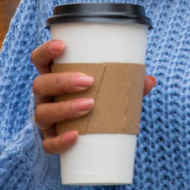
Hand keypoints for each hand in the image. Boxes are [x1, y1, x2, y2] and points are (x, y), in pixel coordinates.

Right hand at [31, 39, 155, 155]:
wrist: (82, 136)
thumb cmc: (93, 100)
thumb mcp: (105, 88)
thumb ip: (125, 83)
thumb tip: (149, 80)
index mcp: (53, 77)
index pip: (39, 60)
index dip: (46, 51)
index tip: (63, 45)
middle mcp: (44, 97)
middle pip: (41, 84)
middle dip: (62, 81)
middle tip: (88, 81)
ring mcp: (44, 120)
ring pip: (43, 113)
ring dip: (65, 108)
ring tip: (89, 105)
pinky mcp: (49, 141)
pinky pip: (48, 143)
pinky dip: (61, 141)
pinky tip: (75, 136)